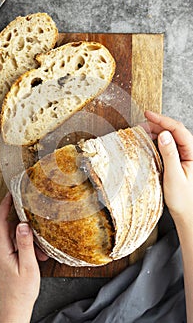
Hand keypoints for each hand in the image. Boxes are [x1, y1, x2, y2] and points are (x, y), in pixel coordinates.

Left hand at [0, 192, 43, 322]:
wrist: (12, 310)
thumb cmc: (21, 291)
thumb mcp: (29, 266)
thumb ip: (25, 243)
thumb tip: (23, 224)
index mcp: (0, 251)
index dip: (5, 205)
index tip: (11, 194)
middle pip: (7, 229)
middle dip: (24, 230)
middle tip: (39, 241)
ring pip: (9, 238)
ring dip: (24, 242)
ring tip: (38, 255)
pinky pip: (8, 246)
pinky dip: (20, 248)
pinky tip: (31, 257)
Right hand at [144, 110, 192, 226]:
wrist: (188, 214)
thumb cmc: (183, 199)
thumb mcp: (174, 176)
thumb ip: (170, 154)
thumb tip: (163, 135)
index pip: (178, 130)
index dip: (162, 120)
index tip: (148, 115)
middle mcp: (190, 152)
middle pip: (174, 131)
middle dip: (158, 124)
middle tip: (141, 124)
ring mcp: (185, 156)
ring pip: (171, 137)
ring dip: (157, 132)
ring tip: (143, 131)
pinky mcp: (179, 161)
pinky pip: (169, 146)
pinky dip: (157, 141)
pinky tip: (149, 142)